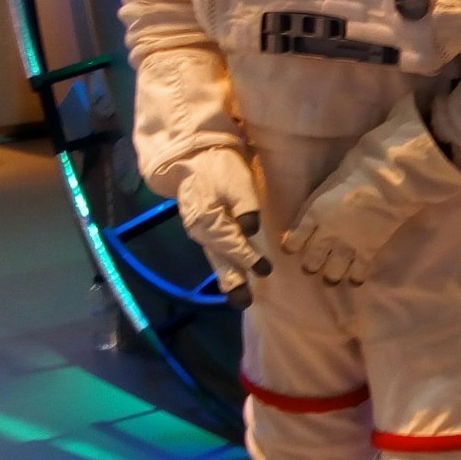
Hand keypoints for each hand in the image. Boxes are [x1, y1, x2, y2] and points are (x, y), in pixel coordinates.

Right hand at [176, 146, 271, 307]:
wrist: (195, 156)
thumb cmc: (219, 168)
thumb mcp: (236, 182)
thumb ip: (244, 206)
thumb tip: (250, 230)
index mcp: (208, 220)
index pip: (232, 244)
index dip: (249, 257)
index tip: (265, 270)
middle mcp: (201, 231)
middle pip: (220, 259)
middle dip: (232, 281)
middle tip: (243, 303)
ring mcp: (200, 230)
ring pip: (216, 257)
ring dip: (227, 277)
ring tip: (238, 297)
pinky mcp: (203, 227)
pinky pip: (214, 250)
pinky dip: (223, 263)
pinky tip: (231, 274)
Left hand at [285, 93, 460, 287]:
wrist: (391, 179)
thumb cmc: (362, 167)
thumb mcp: (332, 179)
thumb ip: (324, 197)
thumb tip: (325, 202)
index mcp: (314, 211)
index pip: (295, 237)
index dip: (291, 245)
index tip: (289, 249)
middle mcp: (327, 232)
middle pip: (311, 257)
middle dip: (309, 264)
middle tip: (310, 267)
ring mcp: (348, 244)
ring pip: (332, 270)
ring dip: (330, 275)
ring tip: (331, 279)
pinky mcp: (370, 250)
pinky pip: (359, 270)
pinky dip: (356, 277)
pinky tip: (355, 281)